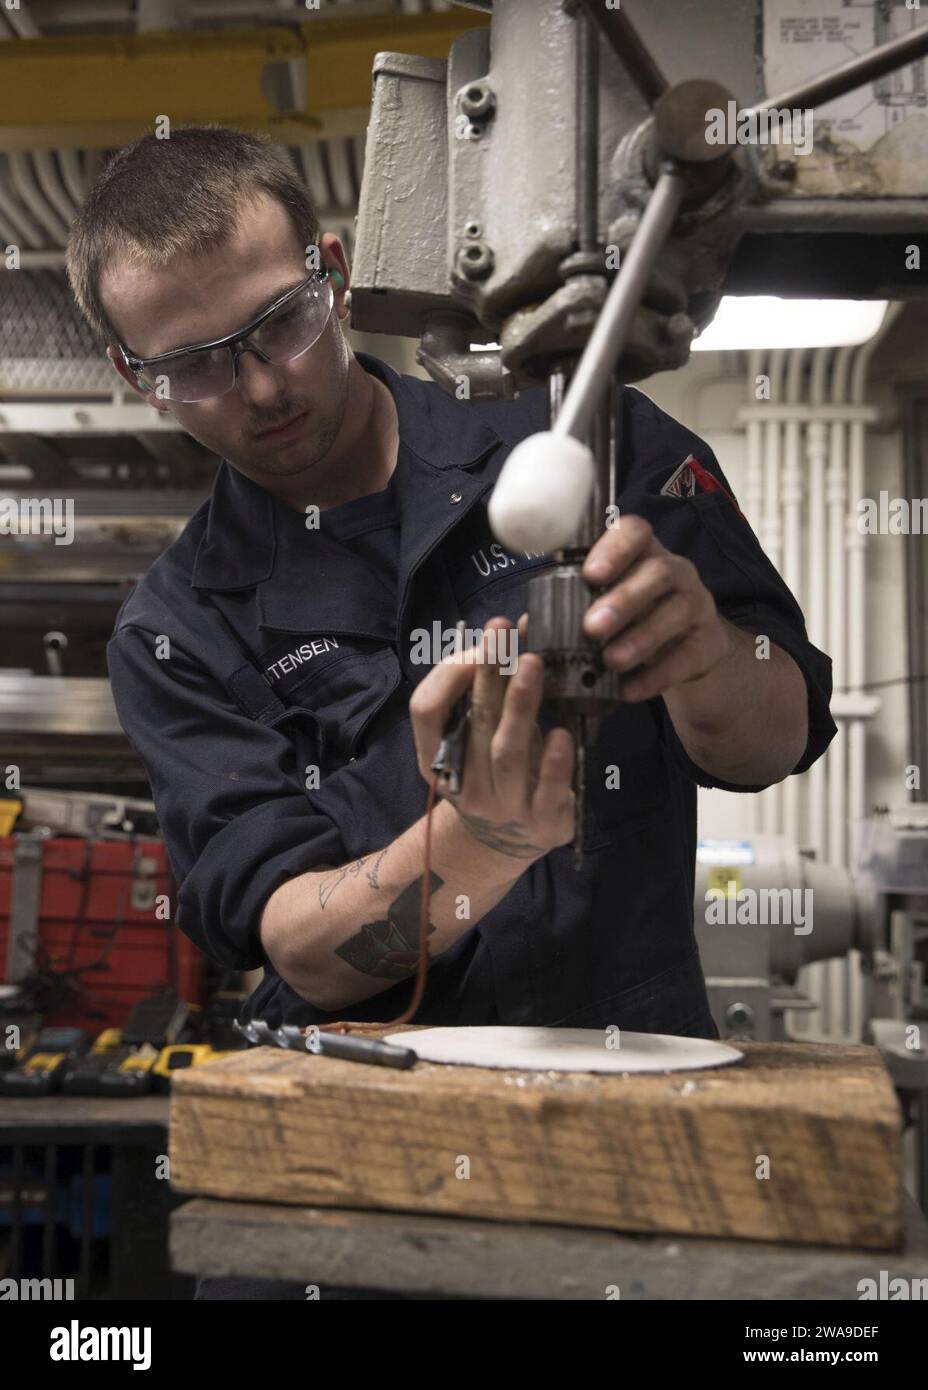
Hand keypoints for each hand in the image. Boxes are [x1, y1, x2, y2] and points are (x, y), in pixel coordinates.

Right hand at [409, 616, 575, 859]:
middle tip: (503, 633)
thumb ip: (496, 684)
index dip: (448, 675)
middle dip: (489, 675)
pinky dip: (554, 763)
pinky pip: (546, 793)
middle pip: (473, 723)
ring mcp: (502, 807)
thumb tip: (524, 625)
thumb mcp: (484, 729)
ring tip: (533, 663)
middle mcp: (463, 786)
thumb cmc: (495, 766)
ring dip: (520, 706)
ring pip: (507, 754)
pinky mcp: (543, 823)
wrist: (510, 839)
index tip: (476, 646)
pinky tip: (562, 733)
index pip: (426, 711)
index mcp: (436, 759)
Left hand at [581, 514, 730, 701]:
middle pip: (658, 572)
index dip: (614, 549)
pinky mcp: (709, 642)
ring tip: (611, 661)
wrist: (686, 651)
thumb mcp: (601, 608)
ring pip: (676, 611)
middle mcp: (675, 572)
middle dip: (623, 600)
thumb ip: (566, 611)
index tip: (590, 574)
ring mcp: (696, 605)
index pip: (635, 532)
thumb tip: (526, 626)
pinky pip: (688, 655)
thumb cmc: (631, 619)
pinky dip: (658, 675)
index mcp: (642, 553)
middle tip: (591, 627)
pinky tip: (631, 689)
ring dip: (641, 637)